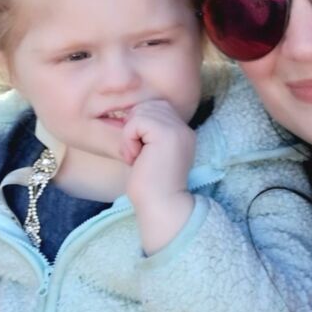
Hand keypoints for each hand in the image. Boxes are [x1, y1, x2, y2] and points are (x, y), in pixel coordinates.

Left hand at [120, 99, 195, 252]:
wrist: (160, 206)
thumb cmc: (150, 187)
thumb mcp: (151, 153)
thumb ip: (149, 133)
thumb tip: (131, 114)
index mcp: (182, 133)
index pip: (157, 108)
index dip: (141, 124)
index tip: (140, 151)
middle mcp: (183, 128)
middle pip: (148, 105)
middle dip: (134, 127)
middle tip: (136, 154)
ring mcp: (177, 130)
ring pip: (141, 111)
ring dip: (130, 134)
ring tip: (136, 156)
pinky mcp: (166, 134)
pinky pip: (136, 122)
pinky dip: (128, 139)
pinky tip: (135, 158)